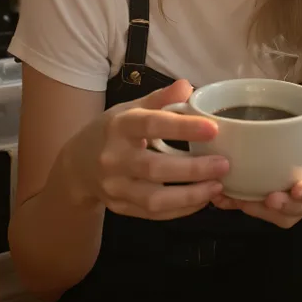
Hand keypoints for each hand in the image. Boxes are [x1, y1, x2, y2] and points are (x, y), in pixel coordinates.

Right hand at [63, 79, 228, 220]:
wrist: (76, 166)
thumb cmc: (112, 131)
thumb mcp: (130, 108)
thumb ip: (160, 99)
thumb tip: (188, 86)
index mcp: (119, 126)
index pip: (152, 125)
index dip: (182, 127)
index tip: (213, 128)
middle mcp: (114, 158)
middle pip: (155, 167)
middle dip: (192, 168)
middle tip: (224, 164)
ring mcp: (115, 187)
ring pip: (154, 198)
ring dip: (190, 195)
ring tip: (218, 187)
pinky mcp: (120, 208)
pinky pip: (154, 214)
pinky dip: (180, 209)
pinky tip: (202, 199)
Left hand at [211, 88, 301, 227]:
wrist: (284, 134)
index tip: (297, 190)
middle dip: (287, 207)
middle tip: (268, 199)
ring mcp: (287, 197)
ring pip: (281, 215)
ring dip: (262, 212)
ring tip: (242, 201)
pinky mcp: (264, 200)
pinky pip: (254, 209)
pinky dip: (238, 205)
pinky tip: (222, 200)